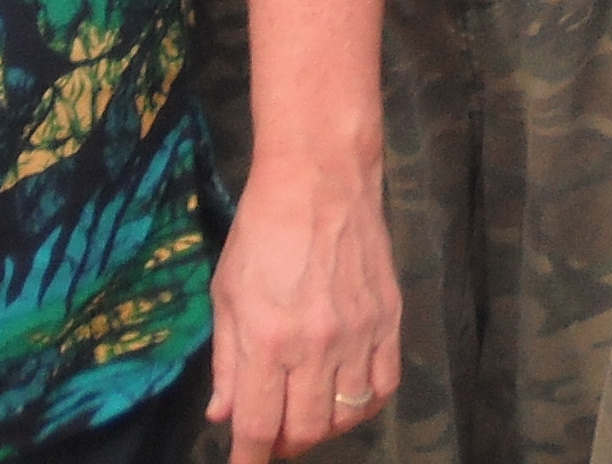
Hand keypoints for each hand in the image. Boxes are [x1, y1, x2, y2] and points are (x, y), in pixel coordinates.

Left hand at [205, 141, 400, 458]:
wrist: (321, 177)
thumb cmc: (262, 229)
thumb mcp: (227, 292)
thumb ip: (226, 360)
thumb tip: (222, 415)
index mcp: (268, 339)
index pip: (260, 426)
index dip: (249, 458)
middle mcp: (316, 345)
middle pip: (307, 430)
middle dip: (285, 443)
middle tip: (273, 433)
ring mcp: (359, 333)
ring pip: (347, 415)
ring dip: (323, 427)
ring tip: (306, 412)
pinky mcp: (389, 319)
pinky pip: (384, 386)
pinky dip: (364, 403)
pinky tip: (345, 394)